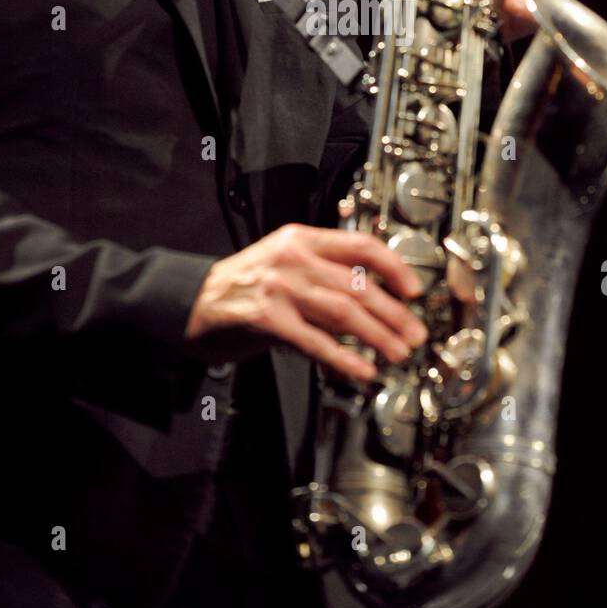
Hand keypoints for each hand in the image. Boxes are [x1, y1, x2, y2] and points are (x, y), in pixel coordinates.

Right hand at [185, 223, 428, 381]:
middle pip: (359, 284)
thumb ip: (325, 272)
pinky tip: (362, 369)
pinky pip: (315, 340)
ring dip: (377, 336)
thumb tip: (375, 297)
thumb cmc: (244, 285)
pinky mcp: (266, 318)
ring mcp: (279, 287)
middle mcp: (293, 258)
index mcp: (302, 238)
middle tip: (414, 334)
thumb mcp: (285, 263)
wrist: (191, 299)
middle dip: (394, 313)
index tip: (414, 290)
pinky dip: (343, 357)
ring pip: (343, 311)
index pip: (360, 246)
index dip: (394, 268)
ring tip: (397, 352)